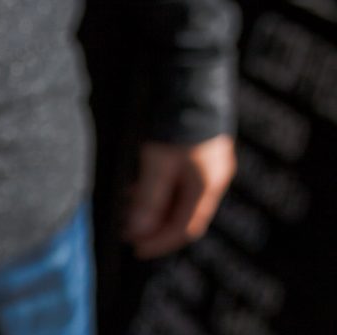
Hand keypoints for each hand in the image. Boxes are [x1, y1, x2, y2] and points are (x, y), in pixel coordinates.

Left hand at [124, 135, 235, 258]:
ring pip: (178, 201)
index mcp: (206, 186)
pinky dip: (157, 193)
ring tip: (126, 211)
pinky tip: (136, 189)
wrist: (192, 80)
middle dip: (153, 228)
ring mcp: (208, 167)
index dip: (159, 243)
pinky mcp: (198, 155)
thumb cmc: (175, 123)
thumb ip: (148, 200)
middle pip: (182, 217)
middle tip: (125, 231)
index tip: (135, 250)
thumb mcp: (157, 164)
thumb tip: (137, 232)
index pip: (184, 229)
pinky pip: (177, 185)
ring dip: (152, 210)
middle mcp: (212, 179)